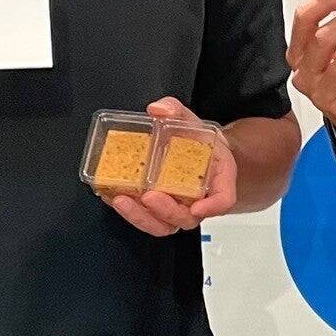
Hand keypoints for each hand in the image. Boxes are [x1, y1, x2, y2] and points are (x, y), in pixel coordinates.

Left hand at [107, 96, 236, 236]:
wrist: (191, 149)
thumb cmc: (196, 139)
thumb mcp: (189, 119)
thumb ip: (176, 110)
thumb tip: (158, 109)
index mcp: (218, 178)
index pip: (224, 199)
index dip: (213, 207)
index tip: (197, 207)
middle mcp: (199, 200)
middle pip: (188, 218)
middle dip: (167, 211)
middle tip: (149, 197)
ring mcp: (177, 208)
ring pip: (164, 225)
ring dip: (142, 217)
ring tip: (121, 200)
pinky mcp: (157, 211)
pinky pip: (145, 219)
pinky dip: (128, 212)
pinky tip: (111, 196)